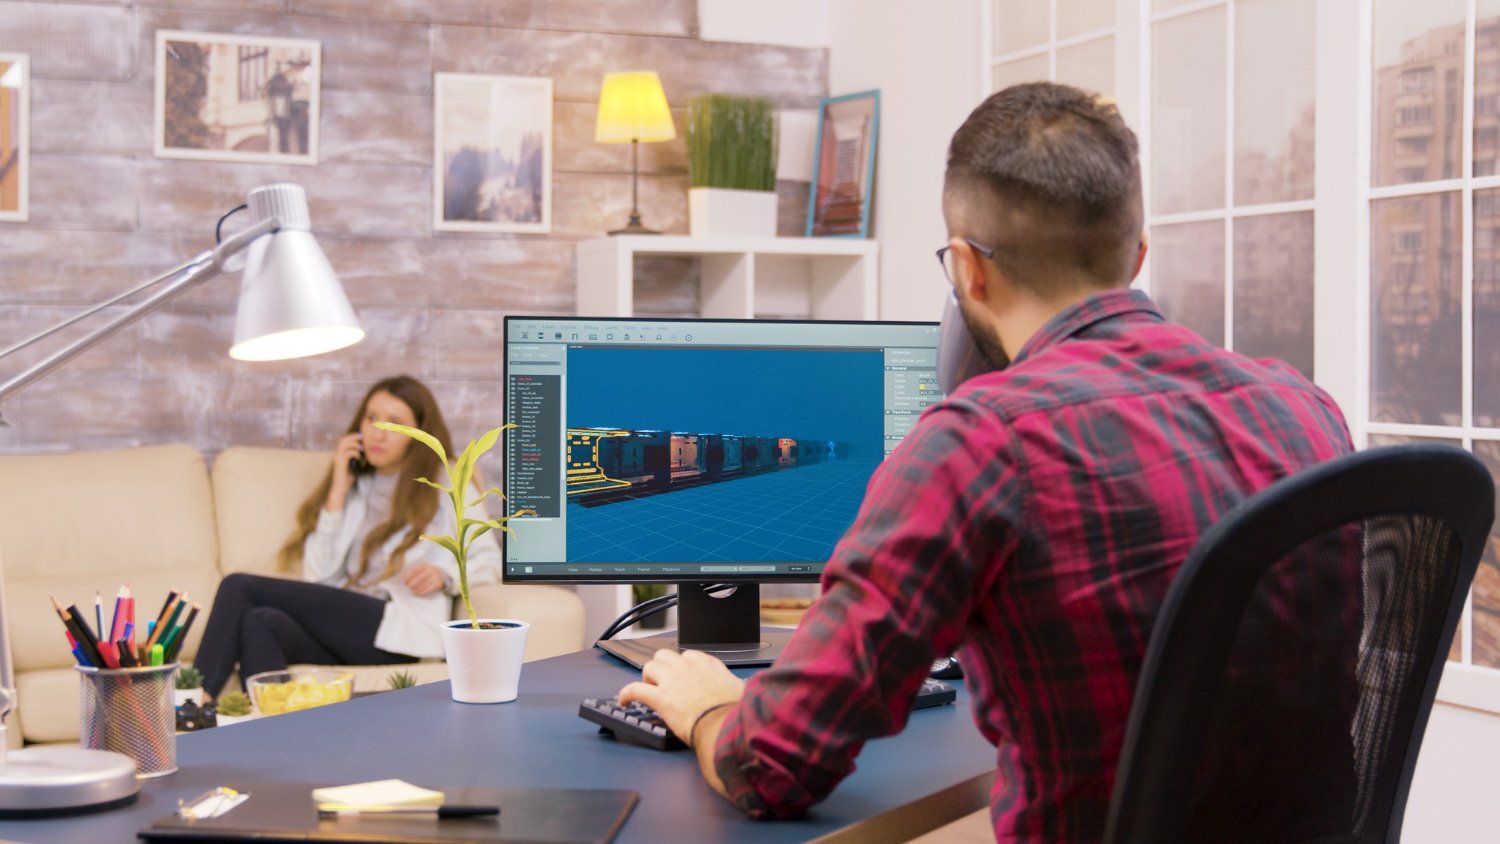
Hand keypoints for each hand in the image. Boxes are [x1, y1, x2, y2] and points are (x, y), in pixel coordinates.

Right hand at [327, 433, 361, 510]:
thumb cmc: (347, 478)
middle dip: (353, 437)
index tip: (361, 436)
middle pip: (343, 440)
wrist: (340, 488)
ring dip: (355, 444)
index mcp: (339, 454)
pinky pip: (348, 453)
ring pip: (344, 444)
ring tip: (362, 448)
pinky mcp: (340, 464)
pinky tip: (359, 458)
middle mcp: (337, 455)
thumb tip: (365, 453)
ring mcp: (337, 459)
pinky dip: (355, 454)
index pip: (343, 440)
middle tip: (362, 437)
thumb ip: (356, 459)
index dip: (352, 436)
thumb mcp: (353, 466)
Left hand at [402, 562, 445, 595]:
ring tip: (412, 591)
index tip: (404, 581)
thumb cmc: (427, 573)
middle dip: (412, 583)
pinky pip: (429, 589)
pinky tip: (418, 593)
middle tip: (408, 587)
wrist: (441, 575)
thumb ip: (413, 573)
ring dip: (417, 589)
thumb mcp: (421, 570)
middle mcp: (431, 570)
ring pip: (424, 584)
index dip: (409, 576)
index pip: (415, 570)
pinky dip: (423, 592)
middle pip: (420, 578)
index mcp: (425, 565)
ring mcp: (436, 577)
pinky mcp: (438, 583)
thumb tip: (404, 580)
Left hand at [618, 649, 743, 746]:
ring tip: (648, 689)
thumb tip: (744, 691)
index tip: (682, 674)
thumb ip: (738, 688)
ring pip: (649, 666)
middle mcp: (688, 668)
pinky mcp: (660, 698)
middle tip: (663, 682)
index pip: (690, 656)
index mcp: (708, 666)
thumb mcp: (742, 693)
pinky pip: (634, 689)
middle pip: (665, 656)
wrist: (725, 726)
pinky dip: (625, 694)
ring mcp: (672, 681)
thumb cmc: (736, 713)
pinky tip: (623, 701)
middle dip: (661, 667)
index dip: (682, 666)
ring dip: (647, 677)